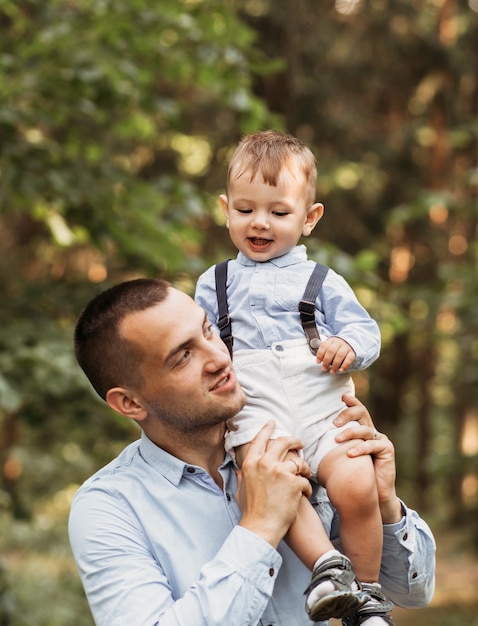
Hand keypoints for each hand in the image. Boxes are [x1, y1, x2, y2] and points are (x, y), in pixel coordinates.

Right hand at [236, 421, 311, 547]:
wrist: (261, 528)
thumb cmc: (251, 512)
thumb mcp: (240, 489)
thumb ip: (242, 476)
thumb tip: (240, 469)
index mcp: (251, 464)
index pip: (260, 439)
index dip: (267, 429)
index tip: (273, 422)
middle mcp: (265, 463)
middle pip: (283, 442)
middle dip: (294, 440)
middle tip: (299, 443)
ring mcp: (280, 472)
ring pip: (299, 461)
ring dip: (304, 468)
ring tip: (305, 475)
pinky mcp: (294, 482)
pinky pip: (305, 480)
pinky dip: (307, 488)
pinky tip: (304, 495)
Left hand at [316, 337, 355, 373]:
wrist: (349, 344)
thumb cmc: (336, 348)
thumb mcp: (329, 347)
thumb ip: (324, 352)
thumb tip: (319, 361)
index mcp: (331, 341)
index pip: (324, 346)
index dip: (320, 354)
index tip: (318, 362)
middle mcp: (339, 343)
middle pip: (331, 350)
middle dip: (326, 361)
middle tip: (324, 369)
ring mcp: (346, 347)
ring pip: (340, 354)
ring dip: (335, 364)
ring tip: (332, 372)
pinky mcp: (352, 353)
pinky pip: (349, 359)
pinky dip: (345, 365)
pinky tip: (341, 370)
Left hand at [333, 395, 402, 523]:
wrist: (373, 495)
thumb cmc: (354, 475)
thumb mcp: (341, 457)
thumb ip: (334, 446)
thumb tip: (308, 441)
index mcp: (361, 430)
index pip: (357, 411)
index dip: (352, 402)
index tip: (342, 397)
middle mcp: (371, 432)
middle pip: (361, 413)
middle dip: (347, 413)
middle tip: (334, 422)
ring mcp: (380, 439)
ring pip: (364, 429)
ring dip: (349, 433)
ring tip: (336, 439)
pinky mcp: (387, 449)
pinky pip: (372, 445)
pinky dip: (360, 448)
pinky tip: (350, 453)